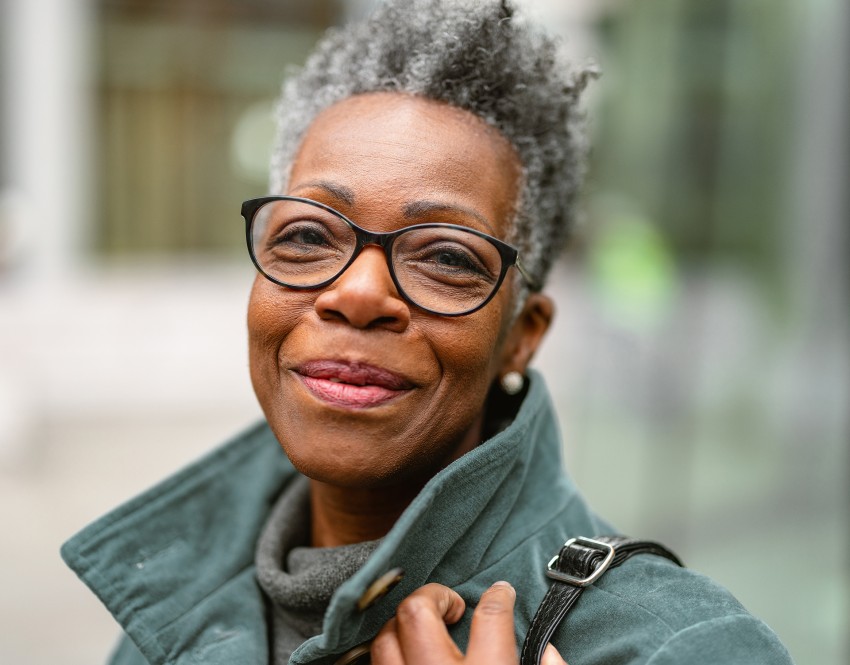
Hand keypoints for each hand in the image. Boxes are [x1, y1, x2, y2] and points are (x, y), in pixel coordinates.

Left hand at [371, 581, 566, 664]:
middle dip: (433, 598)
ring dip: (402, 628)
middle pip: (417, 613)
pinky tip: (405, 656)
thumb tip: (548, 650)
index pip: (492, 617)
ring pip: (384, 641)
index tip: (501, 591)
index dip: (499, 596)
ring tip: (425, 629)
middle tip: (453, 606)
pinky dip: (388, 656)